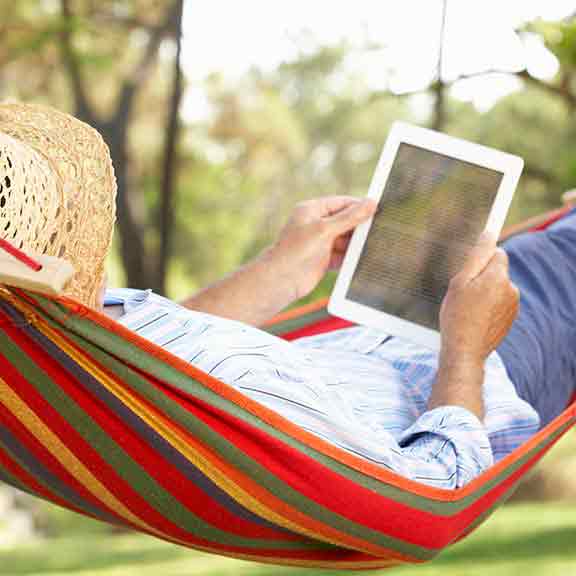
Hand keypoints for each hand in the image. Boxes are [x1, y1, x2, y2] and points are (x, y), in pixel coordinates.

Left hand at [269, 196, 376, 299]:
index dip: (359, 206)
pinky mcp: (323, 260)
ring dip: (357, 244)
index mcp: (312, 210)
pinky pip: (342, 255)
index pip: (341, 203)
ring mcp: (320, 243)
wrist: (281, 280)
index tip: (378, 209)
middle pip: (345, 221)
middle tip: (380, 229)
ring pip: (345, 240)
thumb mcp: (325, 229)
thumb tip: (370, 203)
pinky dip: (351, 257)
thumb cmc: (296, 251)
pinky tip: (363, 259)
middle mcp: (315, 225)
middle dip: (360, 227)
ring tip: (374, 245)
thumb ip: (349, 217)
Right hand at [439, 232, 519, 365]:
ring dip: (484, 292)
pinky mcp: (510, 318)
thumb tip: (489, 234)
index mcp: (499, 278)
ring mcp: (513, 306)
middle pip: (496, 271)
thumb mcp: (460, 282)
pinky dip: (488, 306)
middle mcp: (511, 289)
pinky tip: (474, 317)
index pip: (497, 253)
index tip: (471, 266)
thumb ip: (476, 256)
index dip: (481, 259)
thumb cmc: (457, 315)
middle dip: (481, 276)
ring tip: (467, 307)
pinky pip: (499, 303)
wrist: (465, 350)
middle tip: (462, 292)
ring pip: (497, 287)